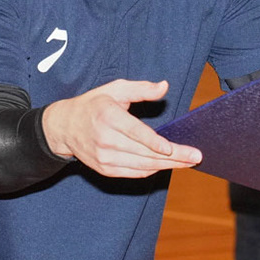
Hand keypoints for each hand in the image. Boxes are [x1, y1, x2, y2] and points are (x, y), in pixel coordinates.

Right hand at [41, 79, 201, 177]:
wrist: (64, 127)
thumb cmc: (94, 104)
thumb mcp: (115, 88)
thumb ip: (141, 88)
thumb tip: (164, 86)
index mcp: (108, 116)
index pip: (134, 133)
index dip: (154, 142)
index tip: (172, 148)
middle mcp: (105, 139)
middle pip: (143, 152)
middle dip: (173, 157)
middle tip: (195, 157)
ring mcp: (104, 157)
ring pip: (141, 165)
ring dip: (167, 166)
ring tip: (187, 163)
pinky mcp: (104, 169)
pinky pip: (133, 173)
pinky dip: (151, 170)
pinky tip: (166, 165)